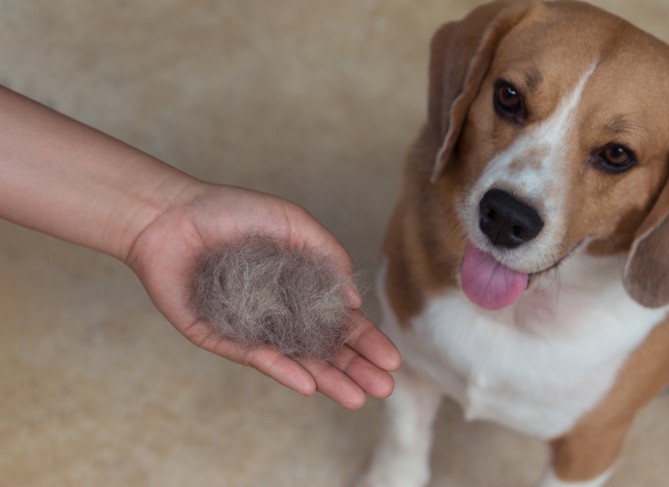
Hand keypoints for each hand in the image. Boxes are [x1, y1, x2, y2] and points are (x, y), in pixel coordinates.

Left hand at [125, 182, 400, 408]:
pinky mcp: (218, 336)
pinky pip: (253, 356)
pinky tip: (308, 383)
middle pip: (322, 348)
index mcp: (298, 289)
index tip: (391, 359)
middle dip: (354, 368)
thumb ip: (327, 255)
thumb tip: (355, 301)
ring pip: (294, 361)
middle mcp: (277, 314)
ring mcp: (249, 329)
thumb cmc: (234, 212)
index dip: (365, 340)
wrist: (172, 214)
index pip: (338, 322)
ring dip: (326, 379)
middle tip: (384, 388)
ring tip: (358, 398)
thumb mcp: (292, 223)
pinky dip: (280, 369)